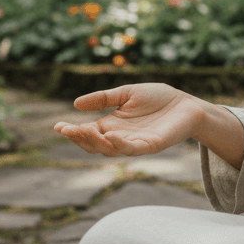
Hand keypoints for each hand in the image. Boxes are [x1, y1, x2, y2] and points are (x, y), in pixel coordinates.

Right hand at [53, 84, 199, 156]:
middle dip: (79, 138)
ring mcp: (135, 143)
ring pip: (110, 149)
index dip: (72, 132)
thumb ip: (104, 98)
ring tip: (84, 129)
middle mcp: (121, 137)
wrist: (187, 104)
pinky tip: (112, 135)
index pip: (88, 133)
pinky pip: (133, 149)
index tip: (56, 126)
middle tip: (68, 129)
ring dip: (96, 142)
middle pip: (94, 145)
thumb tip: (75, 104)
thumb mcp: (127, 93)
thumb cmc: (159, 98)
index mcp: (112, 125)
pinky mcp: (151, 146)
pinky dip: (121, 144)